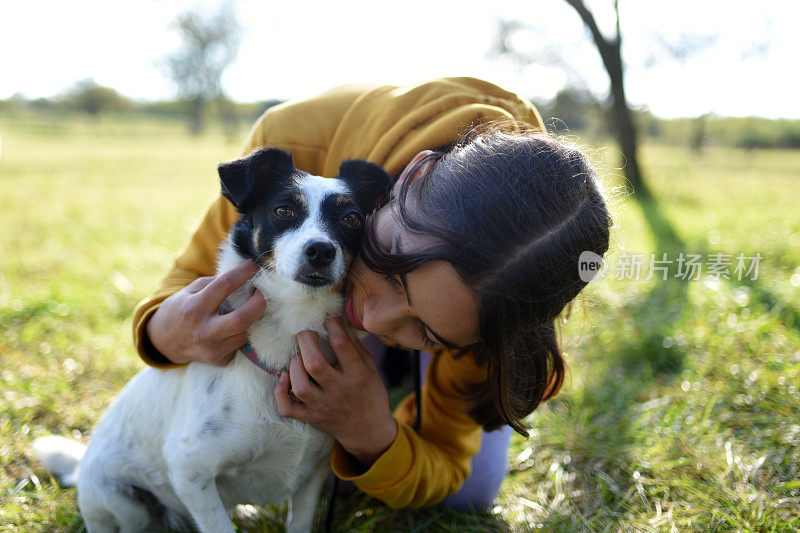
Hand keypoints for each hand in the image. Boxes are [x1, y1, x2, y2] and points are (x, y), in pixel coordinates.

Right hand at [146, 260, 266, 365]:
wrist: (164, 341)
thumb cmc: (181, 309)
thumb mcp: (191, 290)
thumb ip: (215, 283)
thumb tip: (244, 275)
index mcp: (195, 307)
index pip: (225, 285)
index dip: (243, 273)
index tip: (253, 266)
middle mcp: (203, 330)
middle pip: (242, 319)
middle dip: (259, 303)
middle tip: (261, 293)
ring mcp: (212, 348)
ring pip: (246, 333)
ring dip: (252, 319)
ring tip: (249, 309)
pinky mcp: (219, 360)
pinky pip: (240, 345)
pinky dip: (242, 333)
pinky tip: (236, 327)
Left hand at [274, 316, 397, 466]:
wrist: (368, 431)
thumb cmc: (370, 393)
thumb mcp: (371, 369)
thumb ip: (355, 348)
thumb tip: (338, 324)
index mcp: (357, 375)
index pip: (342, 345)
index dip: (332, 326)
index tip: (328, 319)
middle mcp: (338, 390)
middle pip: (315, 364)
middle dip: (306, 341)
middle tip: (305, 333)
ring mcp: (322, 406)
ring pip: (300, 385)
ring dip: (294, 366)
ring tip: (298, 357)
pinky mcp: (310, 417)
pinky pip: (288, 409)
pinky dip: (280, 393)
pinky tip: (284, 378)